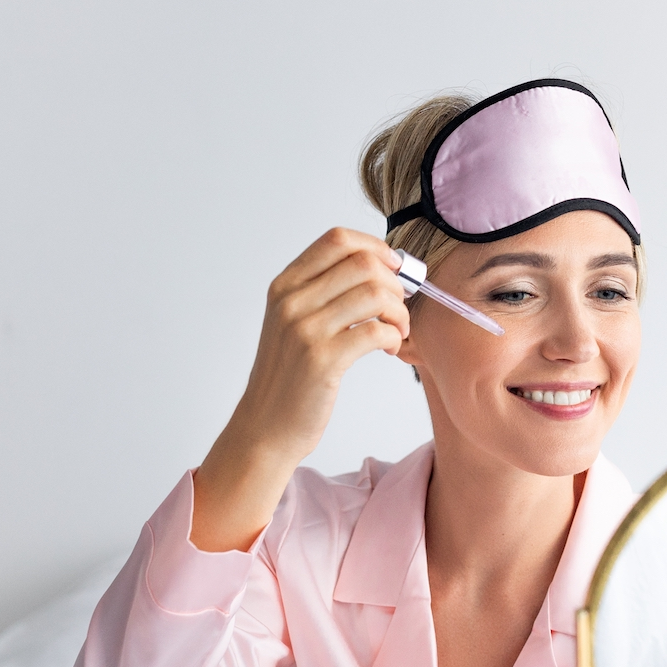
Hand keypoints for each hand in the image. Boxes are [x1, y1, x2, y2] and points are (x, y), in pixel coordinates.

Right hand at [192, 228, 411, 551]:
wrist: (266, 426)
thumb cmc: (289, 377)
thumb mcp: (293, 324)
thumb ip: (323, 293)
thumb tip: (379, 268)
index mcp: (285, 286)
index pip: (337, 240)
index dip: (376, 248)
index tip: (394, 268)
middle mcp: (292, 302)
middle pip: (363, 263)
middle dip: (394, 283)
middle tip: (400, 307)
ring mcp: (305, 330)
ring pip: (375, 293)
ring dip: (399, 311)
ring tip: (398, 331)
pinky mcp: (323, 360)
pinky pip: (377, 330)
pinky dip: (395, 336)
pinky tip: (391, 348)